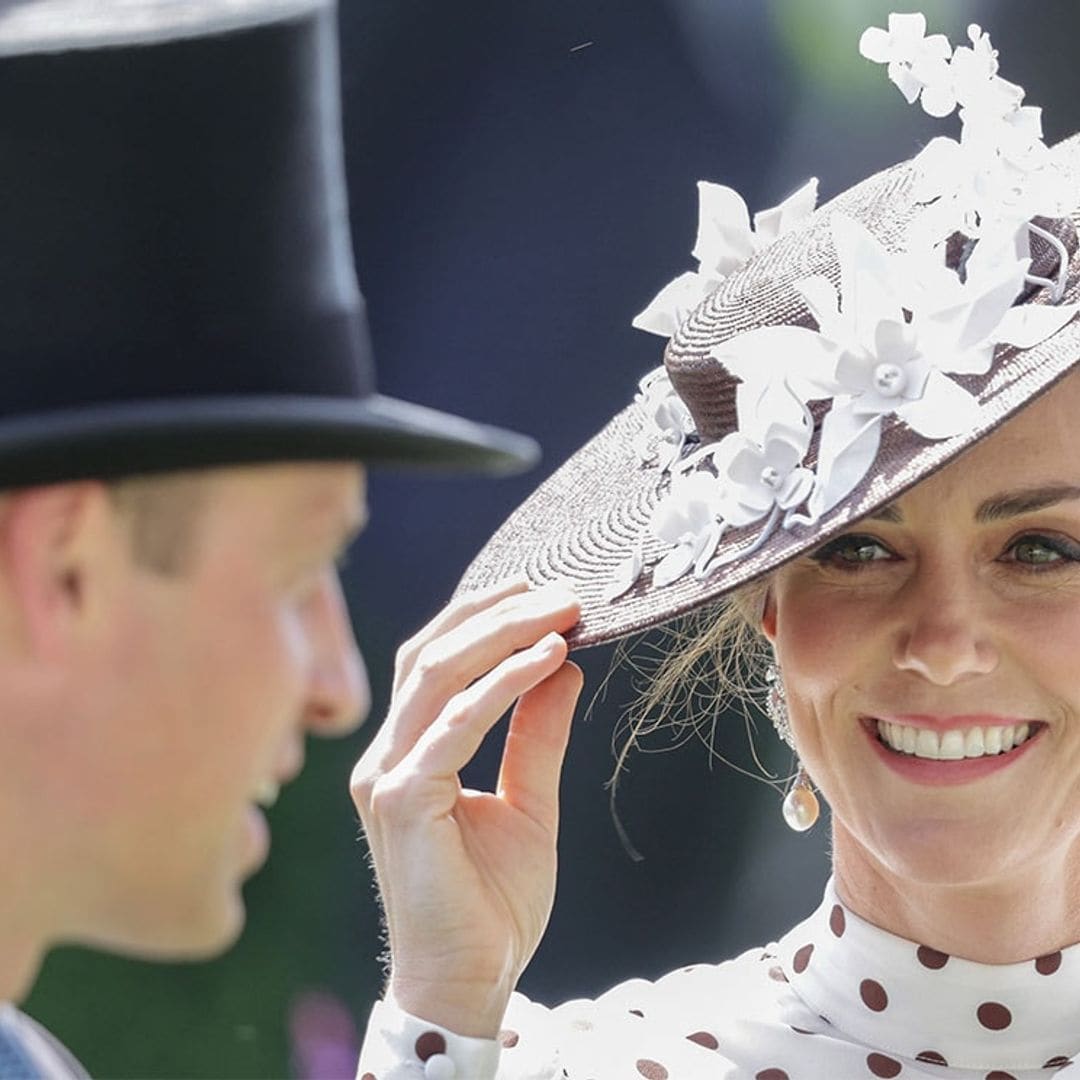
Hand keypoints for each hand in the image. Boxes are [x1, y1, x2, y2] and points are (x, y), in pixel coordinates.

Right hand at [351, 580, 582, 1036]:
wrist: (470, 979)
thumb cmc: (493, 900)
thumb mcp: (529, 800)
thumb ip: (537, 734)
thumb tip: (564, 666)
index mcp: (408, 751)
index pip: (433, 660)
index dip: (481, 617)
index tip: (540, 590)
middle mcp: (387, 755)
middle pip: (431, 654)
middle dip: (497, 613)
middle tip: (562, 591)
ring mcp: (386, 776)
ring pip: (435, 675)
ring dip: (502, 634)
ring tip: (561, 613)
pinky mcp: (401, 801)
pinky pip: (454, 725)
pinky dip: (502, 685)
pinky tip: (547, 660)